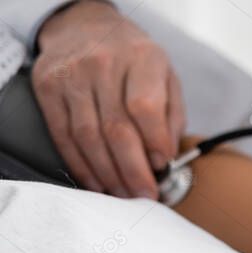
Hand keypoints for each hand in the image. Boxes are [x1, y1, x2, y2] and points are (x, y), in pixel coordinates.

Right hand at [33, 0, 184, 198]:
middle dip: (133, 170)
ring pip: (88, 137)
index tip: (163, 166)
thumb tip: (166, 160)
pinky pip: (63, 136)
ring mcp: (71, 75)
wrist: (86, 26)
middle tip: (145, 195)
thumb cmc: (135, 60)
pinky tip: (97, 183)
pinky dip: (81, 166)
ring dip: (108, 174)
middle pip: (116, 129)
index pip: (145, 108)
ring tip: (124, 194)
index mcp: (142, 58)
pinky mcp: (47, 87)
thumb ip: (172, 117)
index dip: (155, 143)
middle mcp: (103, 64)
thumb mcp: (167, 77)